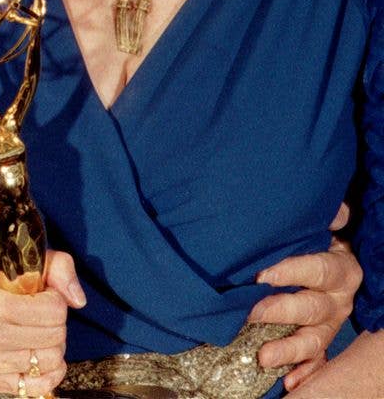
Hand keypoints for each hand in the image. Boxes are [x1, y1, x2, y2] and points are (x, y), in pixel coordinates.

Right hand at [0, 249, 85, 396]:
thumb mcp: (11, 259)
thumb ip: (54, 266)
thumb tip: (78, 300)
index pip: (55, 309)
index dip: (54, 296)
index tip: (40, 291)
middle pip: (56, 336)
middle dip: (54, 320)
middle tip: (36, 310)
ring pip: (51, 361)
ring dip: (49, 343)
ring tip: (30, 329)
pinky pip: (39, 386)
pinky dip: (45, 370)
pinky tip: (34, 352)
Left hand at [250, 216, 359, 391]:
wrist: (339, 258)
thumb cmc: (320, 238)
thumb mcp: (325, 224)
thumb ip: (331, 217)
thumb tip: (334, 210)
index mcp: (341, 270)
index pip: (318, 270)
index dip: (292, 272)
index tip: (263, 275)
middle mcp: (338, 300)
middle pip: (311, 308)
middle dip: (279, 311)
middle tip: (250, 313)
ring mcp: (330, 324)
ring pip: (312, 340)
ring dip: (288, 350)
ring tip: (263, 357)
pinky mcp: (322, 340)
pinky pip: (316, 361)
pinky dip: (304, 372)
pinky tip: (288, 383)